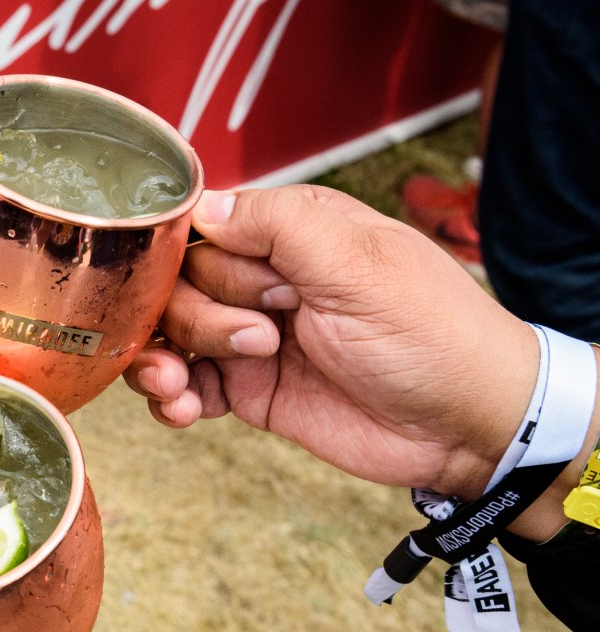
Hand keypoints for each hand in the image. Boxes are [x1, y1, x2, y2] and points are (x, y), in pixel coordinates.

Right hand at [124, 185, 538, 498]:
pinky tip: (182, 409)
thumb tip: (204, 205)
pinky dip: (170, 399)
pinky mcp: (249, 390)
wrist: (467, 426)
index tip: (228, 283)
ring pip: (171, 335)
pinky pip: (185, 388)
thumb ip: (278, 224)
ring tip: (186, 386)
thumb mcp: (359, 263)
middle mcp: (264, 279)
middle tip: (261, 336)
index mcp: (293, 232)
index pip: (204, 226)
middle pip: (178, 285)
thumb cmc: (432, 334)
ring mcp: (252, 336)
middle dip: (199, 316)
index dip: (199, 256)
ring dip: (164, 360)